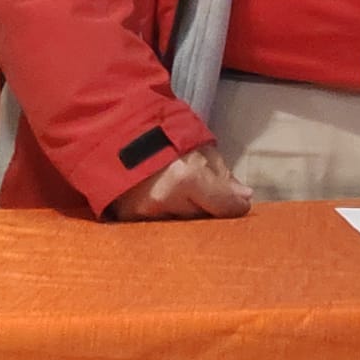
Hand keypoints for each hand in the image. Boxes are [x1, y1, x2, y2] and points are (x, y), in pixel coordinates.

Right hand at [108, 144, 252, 220]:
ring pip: (182, 224)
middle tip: (207, 192)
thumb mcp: (201, 147)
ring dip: (188, 213)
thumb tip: (243, 197)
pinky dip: (167, 216)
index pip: (223, 206)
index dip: (236, 206)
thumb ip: (222, 174)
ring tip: (184, 194)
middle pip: (203, 217)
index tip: (241, 203)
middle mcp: (166, 200)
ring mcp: (145, 213)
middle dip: (210, 207)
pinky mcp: (128, 219)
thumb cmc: (164, 136)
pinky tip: (168, 202)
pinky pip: (159, 224)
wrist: (116, 134)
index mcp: (188, 178)